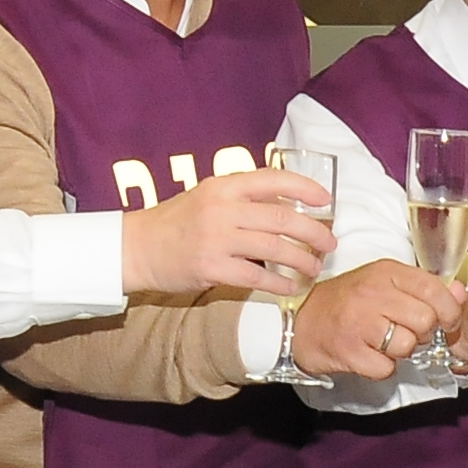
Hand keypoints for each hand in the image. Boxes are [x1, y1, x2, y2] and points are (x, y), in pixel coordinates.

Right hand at [121, 164, 330, 297]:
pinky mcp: (212, 268)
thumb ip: (243, 197)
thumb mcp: (208, 196)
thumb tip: (289, 204)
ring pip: (275, 249)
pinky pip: (257, 277)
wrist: (137, 248)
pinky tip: (292, 287)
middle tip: (330, 243)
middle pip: (282, 219)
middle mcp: (222, 209)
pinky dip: (280, 284)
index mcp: (223, 186)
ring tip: (315, 268)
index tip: (326, 200)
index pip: (274, 180)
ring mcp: (216, 239)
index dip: (305, 189)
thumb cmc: (177, 222)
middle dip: (314, 232)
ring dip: (303, 261)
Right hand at [290, 262, 460, 379]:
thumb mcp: (385, 284)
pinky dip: (381, 367)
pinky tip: (368, 354)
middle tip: (405, 333)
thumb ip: (424, 288)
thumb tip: (461, 293)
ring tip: (383, 343)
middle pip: (425, 321)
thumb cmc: (348, 303)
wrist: (299, 322)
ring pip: (407, 345)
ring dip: (401, 352)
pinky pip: (386, 368)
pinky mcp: (348, 350)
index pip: (434, 289)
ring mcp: (358, 322)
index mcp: (385, 272)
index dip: (449, 310)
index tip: (446, 322)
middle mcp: (372, 293)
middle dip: (422, 334)